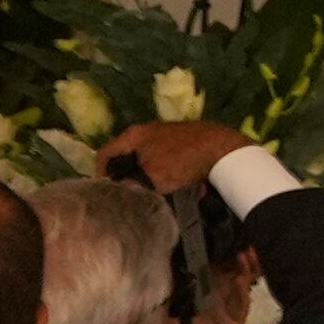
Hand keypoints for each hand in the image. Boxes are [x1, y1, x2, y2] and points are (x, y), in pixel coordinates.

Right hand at [106, 119, 249, 196]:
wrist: (223, 149)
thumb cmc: (181, 162)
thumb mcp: (151, 178)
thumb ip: (130, 184)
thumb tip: (119, 190)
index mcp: (134, 135)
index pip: (104, 153)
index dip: (100, 174)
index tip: (106, 191)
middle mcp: (148, 130)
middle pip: (126, 156)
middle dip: (127, 176)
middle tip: (129, 193)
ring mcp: (167, 133)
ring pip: (149, 159)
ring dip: (151, 176)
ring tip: (155, 193)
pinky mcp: (184, 139)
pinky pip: (169, 159)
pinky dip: (170, 173)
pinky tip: (181, 187)